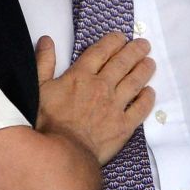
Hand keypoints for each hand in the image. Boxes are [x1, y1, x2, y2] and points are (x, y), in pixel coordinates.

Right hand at [35, 33, 155, 164]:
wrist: (63, 153)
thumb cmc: (48, 123)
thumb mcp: (38, 88)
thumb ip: (44, 63)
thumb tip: (47, 40)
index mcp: (81, 76)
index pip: (101, 51)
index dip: (113, 41)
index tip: (121, 37)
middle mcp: (102, 86)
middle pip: (122, 63)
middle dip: (135, 51)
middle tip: (144, 44)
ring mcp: (115, 106)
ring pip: (134, 82)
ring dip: (144, 69)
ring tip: (150, 62)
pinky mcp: (124, 125)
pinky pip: (140, 108)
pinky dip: (147, 99)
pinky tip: (150, 92)